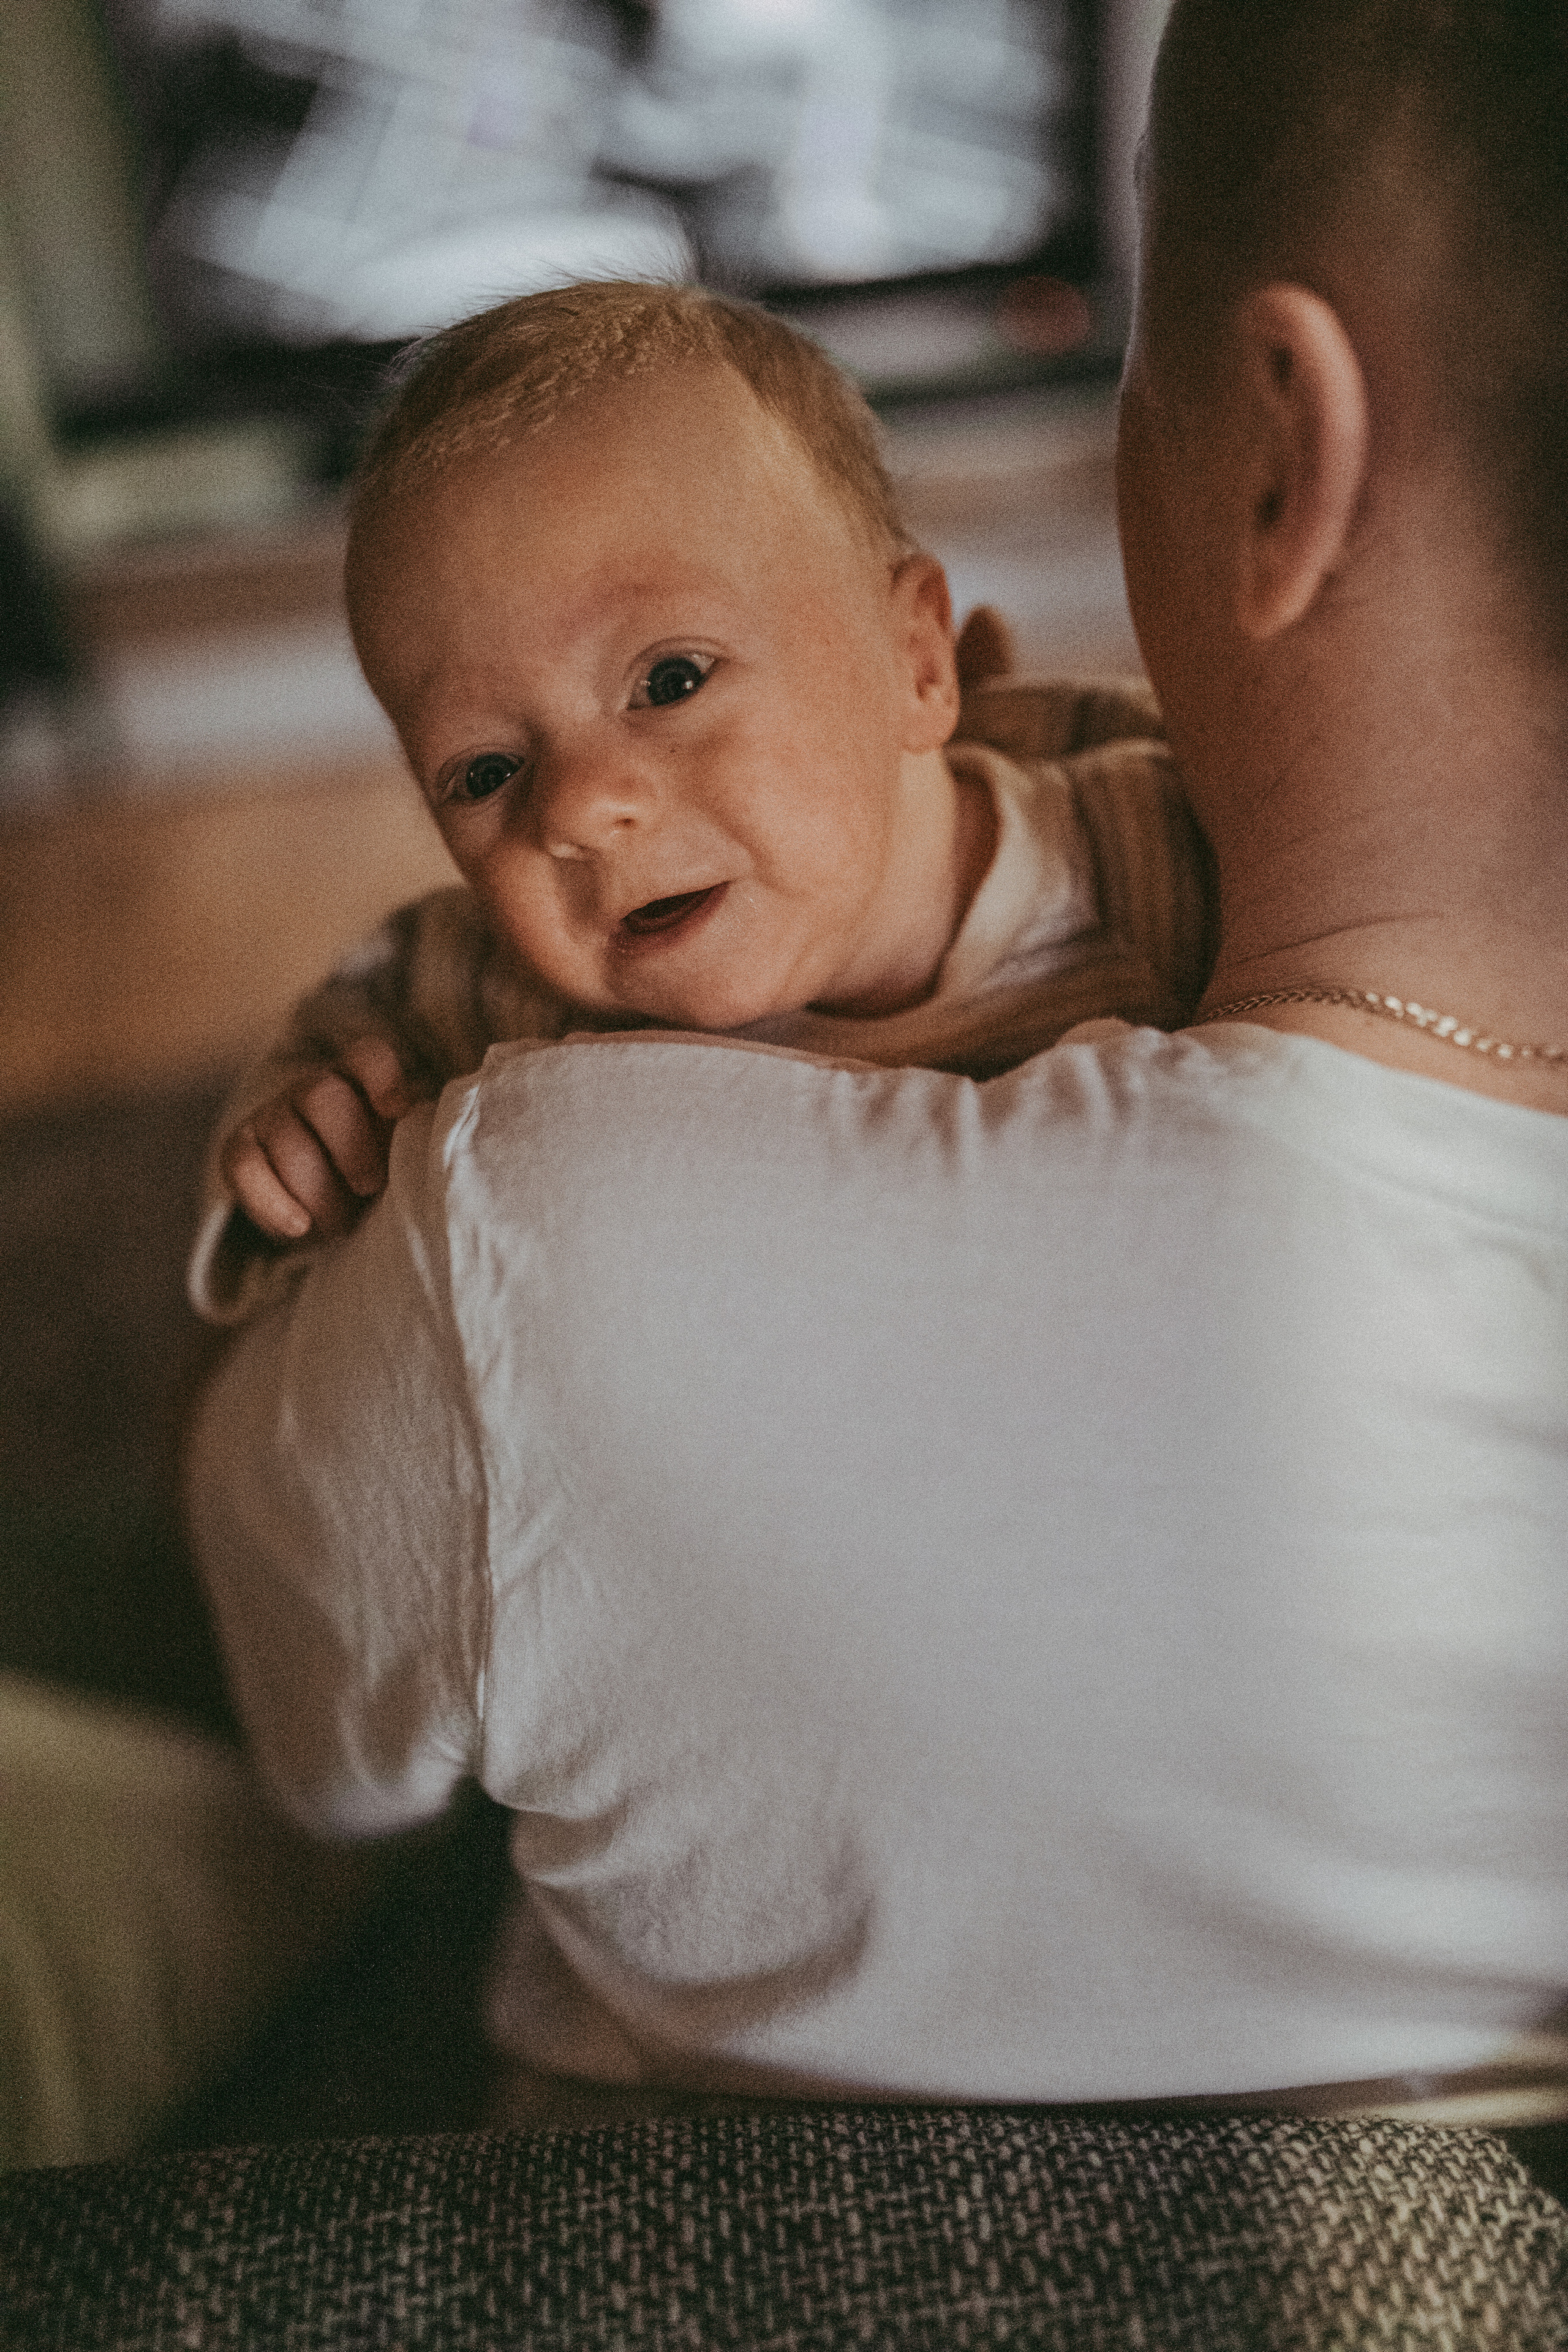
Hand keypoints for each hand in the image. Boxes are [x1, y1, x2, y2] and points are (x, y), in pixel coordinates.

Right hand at [221, 1036, 419, 1242]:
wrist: (340, 1216)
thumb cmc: (386, 1181)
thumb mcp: (410, 1159)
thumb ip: (423, 1141)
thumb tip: (455, 1138)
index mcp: (363, 1082)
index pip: (367, 1056)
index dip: (381, 1077)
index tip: (398, 1112)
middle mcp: (314, 1089)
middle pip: (320, 1094)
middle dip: (349, 1146)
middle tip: (371, 1188)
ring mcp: (273, 1115)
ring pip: (283, 1134)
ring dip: (316, 1188)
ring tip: (342, 1224)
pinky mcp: (241, 1149)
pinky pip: (242, 1164)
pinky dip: (270, 1201)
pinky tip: (300, 1227)